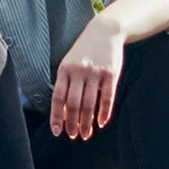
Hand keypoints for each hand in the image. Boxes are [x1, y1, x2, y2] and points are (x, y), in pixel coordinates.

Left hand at [51, 14, 125, 139]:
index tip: (57, 131)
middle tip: (74, 136)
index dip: (57, 117)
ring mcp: (95, 73)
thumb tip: (63, 111)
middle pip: (73, 104)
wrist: (105, 31)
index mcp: (64, 70)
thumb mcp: (70, 63)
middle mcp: (78, 72)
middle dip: (73, 123)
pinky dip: (104, 113)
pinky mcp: (111, 74)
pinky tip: (101, 122)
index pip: (58, 98)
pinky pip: (107, 98)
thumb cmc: (85, 51)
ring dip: (87, 123)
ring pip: (89, 104)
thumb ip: (66, 84)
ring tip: (86, 134)